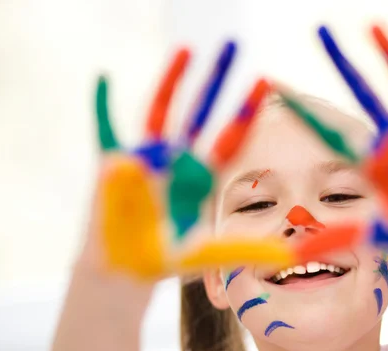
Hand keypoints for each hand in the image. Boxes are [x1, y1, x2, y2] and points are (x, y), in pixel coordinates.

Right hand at [89, 41, 356, 279]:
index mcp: (200, 177)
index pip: (228, 138)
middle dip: (216, 80)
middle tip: (234, 44)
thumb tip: (285, 257)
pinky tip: (103, 77)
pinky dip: (102, 104)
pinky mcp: (111, 161)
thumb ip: (242, 251)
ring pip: (161, 111)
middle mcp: (176, 160)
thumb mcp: (205, 255)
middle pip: (200, 113)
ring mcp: (146, 157)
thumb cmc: (162, 261)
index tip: (265, 81)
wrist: (121, 270)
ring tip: (187, 49)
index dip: (245, 111)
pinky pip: (105, 127)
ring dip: (172, 80)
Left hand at [277, 24, 387, 247]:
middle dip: (342, 64)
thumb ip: (333, 240)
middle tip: (318, 30)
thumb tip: (288, 257)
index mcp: (371, 162)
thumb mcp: (374, 234)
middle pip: (363, 94)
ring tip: (370, 26)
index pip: (330, 131)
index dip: (305, 111)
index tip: (276, 87)